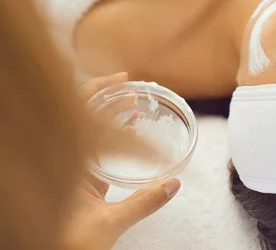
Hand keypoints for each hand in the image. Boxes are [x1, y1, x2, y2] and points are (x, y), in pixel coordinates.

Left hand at [61, 73, 180, 249]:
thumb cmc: (65, 245)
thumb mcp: (107, 224)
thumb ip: (142, 204)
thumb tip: (171, 185)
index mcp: (66, 165)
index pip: (82, 116)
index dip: (101, 91)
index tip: (124, 81)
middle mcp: (64, 161)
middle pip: (83, 118)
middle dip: (108, 99)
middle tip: (131, 88)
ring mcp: (70, 170)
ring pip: (87, 132)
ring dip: (109, 117)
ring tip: (132, 107)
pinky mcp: (77, 182)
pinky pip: (92, 148)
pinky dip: (110, 136)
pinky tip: (127, 134)